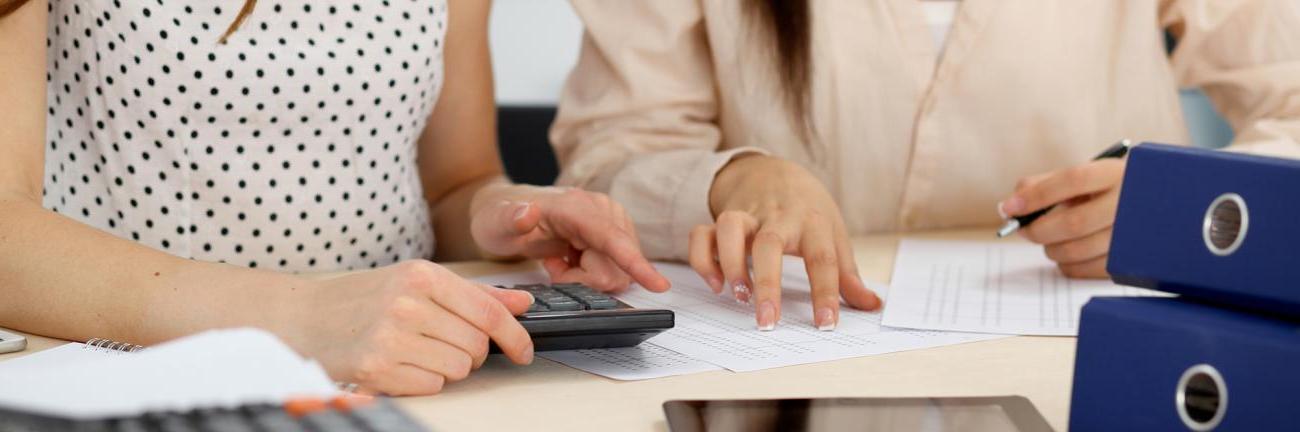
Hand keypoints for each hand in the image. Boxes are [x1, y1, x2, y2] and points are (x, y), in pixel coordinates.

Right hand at [292, 261, 533, 395]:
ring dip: (448, 367)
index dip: (516, 336)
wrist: (301, 316)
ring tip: (418, 351)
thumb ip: (474, 294)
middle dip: (472, 352)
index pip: (489, 312)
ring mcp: (391, 336)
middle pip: (477, 345)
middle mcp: (408, 303)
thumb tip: (523, 303)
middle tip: (444, 343)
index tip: (524, 350)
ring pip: (459, 368)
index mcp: (423, 275)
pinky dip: (425, 381)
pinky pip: (433, 386)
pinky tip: (401, 364)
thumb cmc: (364, 298)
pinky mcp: (377, 368)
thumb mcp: (418, 281)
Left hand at [470, 186, 669, 292]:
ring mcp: (612, 223)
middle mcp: (603, 211)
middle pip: (616, 267)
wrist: (505, 212)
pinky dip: (590, 273)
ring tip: (560, 260)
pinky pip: (615, 270)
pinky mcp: (615, 235)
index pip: (612, 239)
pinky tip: (570, 260)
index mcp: (578, 207)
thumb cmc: (500, 217)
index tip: (659, 285)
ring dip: (587, 277)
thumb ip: (510, 218)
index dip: (636, 263)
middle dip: (585, 279)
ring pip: (617, 272)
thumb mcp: (495, 221)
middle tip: (555, 266)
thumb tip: (528, 212)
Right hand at [691, 155, 880, 330]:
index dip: (825, 293)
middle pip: (769, 244)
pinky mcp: (720, 218)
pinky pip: (701, 233)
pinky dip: (703, 259)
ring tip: (739, 296)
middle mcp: (778, 217)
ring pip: (730, 228)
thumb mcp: (833, 233)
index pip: (822, 260)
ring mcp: (746, 215)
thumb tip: (871, 305)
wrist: (772, 170)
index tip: (825, 325)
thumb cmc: (807, 208)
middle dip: (767, 284)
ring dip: (730, 264)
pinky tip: (715, 284)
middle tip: (767, 320)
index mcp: (812, 223)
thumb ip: (847, 273)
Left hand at [999, 159, 1125, 277]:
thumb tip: (1009, 206)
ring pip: (1076, 251)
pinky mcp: (1130, 262)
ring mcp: (1134, 236)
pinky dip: (1065, 265)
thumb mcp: (1082, 176)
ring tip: (1049, 240)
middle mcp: (1130, 203)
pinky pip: (1084, 270)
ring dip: (1050, 249)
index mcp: (1115, 173)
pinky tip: (1067, 253)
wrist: (1149, 208)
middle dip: (1037, 230)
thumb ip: (1043, 184)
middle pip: (1074, 223)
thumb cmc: (1103, 190)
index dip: (1037, 195)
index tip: (1009, 208)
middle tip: (1023, 229)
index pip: (1073, 180)